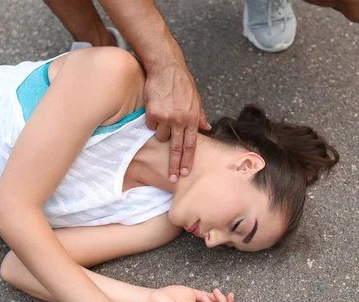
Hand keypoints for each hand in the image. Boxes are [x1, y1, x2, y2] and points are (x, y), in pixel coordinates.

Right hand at [143, 60, 210, 182]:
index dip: (187, 160)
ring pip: (161, 136)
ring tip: (163, 117)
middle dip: (174, 165)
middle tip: (172, 178)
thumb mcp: (196, 99)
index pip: (191, 145)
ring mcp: (166, 117)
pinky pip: (150, 124)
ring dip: (161, 132)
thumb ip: (201, 116)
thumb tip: (207, 128)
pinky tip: (156, 107)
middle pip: (176, 149)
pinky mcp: (153, 113)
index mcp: (193, 119)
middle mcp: (180, 120)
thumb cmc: (182, 83)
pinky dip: (152, 119)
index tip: (185, 172)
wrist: (166, 67)